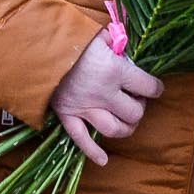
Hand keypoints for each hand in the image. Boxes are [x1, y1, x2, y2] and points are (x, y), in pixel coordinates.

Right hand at [49, 34, 164, 166]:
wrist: (38, 47)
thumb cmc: (72, 36)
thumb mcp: (100, 33)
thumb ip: (117, 42)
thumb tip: (126, 48)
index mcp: (115, 71)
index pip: (148, 87)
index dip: (155, 88)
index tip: (155, 88)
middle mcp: (104, 94)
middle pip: (134, 113)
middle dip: (140, 107)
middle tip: (135, 99)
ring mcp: (85, 108)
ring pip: (114, 129)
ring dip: (125, 128)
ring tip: (126, 120)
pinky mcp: (68, 116)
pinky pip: (82, 140)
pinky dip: (93, 152)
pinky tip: (103, 160)